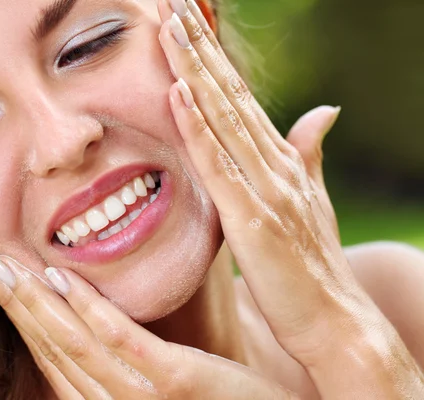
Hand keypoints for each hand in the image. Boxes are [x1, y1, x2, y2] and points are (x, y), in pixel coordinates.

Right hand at [0, 254, 298, 398]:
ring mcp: (141, 396)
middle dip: (12, 303)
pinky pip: (120, 341)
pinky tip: (60, 278)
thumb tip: (95, 318)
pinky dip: (86, 309)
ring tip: (4, 265)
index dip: (19, 314)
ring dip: (34, 302)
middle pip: (52, 346)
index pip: (54, 354)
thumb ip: (129, 357)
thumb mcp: (164, 380)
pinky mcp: (174, 381)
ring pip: (73, 342)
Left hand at [158, 0, 423, 396]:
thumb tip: (323, 110)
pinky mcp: (253, 219)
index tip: (186, 20)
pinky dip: (199, 129)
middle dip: (199, 46)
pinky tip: (179, 94)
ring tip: (170, 27)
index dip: (212, 56)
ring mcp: (265, 188)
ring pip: (223, 118)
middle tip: (169, 3)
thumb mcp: (307, 201)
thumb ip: (309, 153)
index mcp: (277, 160)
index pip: (238, 96)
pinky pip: (220, 166)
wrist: (335, 320)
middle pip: (229, 93)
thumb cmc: (311, 264)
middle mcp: (273, 163)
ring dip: (195, 71)